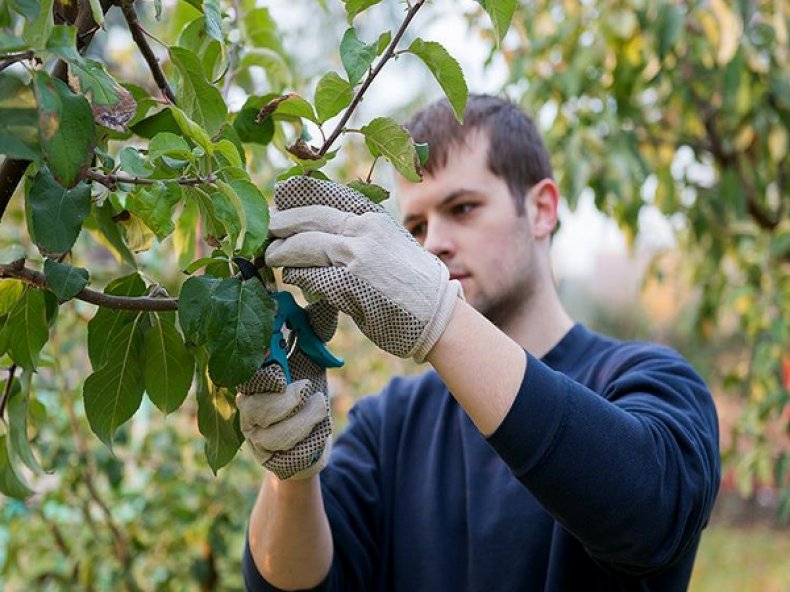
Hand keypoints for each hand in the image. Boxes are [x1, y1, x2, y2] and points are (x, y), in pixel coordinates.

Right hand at [236, 299, 336, 479]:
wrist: (312, 440)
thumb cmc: (308, 392)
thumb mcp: (313, 356)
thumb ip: (315, 327)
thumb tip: (327, 294)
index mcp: (252, 375)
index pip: (245, 369)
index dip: (261, 366)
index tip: (280, 360)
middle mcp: (246, 405)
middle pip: (254, 403)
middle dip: (286, 397)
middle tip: (306, 388)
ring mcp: (254, 433)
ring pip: (274, 429)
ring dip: (306, 417)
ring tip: (319, 406)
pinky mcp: (267, 457)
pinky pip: (287, 451)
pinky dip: (309, 438)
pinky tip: (316, 430)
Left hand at [265, 176, 462, 361]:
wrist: (438, 314)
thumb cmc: (414, 284)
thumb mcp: (389, 244)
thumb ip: (358, 235)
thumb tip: (324, 233)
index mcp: (372, 217)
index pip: (325, 198)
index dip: (298, 200)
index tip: (280, 199)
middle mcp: (363, 230)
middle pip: (307, 219)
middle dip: (281, 225)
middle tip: (266, 232)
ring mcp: (355, 256)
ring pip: (303, 246)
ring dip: (282, 254)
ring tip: (273, 257)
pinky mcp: (348, 285)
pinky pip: (310, 277)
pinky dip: (297, 277)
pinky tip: (293, 279)